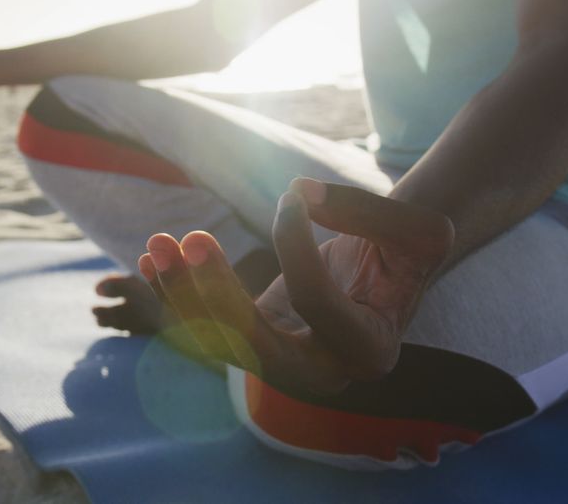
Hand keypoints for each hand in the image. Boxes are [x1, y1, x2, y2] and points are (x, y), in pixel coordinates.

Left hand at [139, 178, 453, 394]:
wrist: (389, 272)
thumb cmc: (406, 252)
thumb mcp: (415, 229)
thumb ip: (363, 211)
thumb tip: (298, 192)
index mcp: (368, 351)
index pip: (316, 301)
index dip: (295, 244)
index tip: (292, 194)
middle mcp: (323, 375)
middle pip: (256, 349)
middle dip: (215, 297)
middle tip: (190, 242)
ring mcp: (285, 368)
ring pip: (220, 345)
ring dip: (182, 296)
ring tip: (159, 245)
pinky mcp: (257, 348)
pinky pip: (208, 333)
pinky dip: (179, 299)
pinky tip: (152, 261)